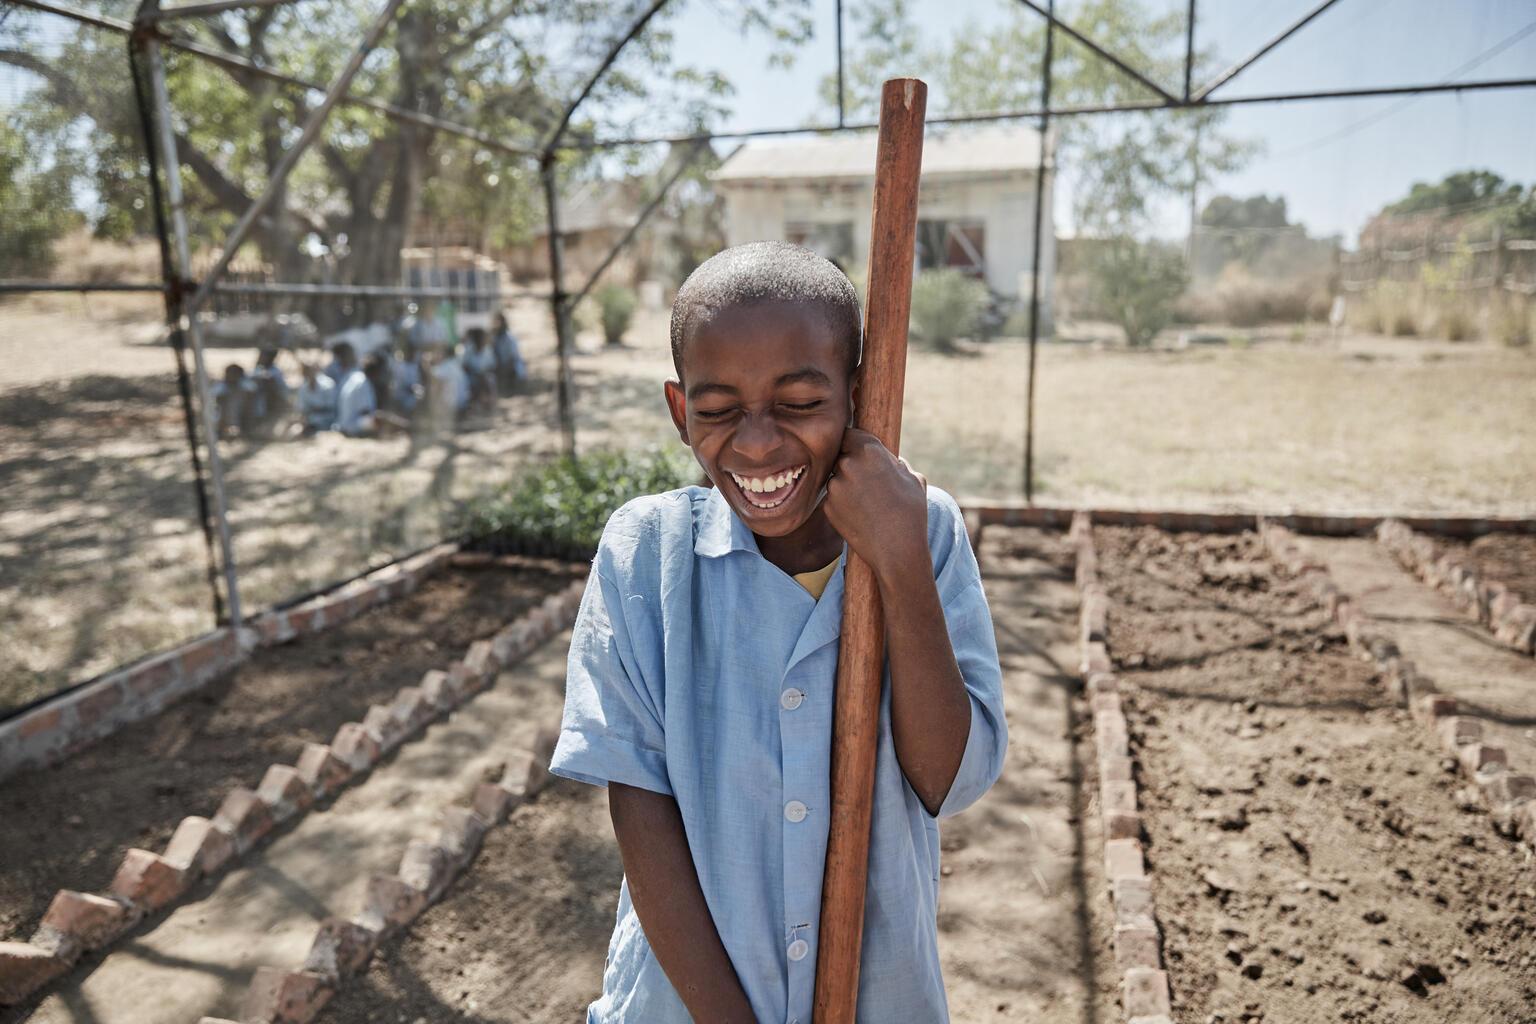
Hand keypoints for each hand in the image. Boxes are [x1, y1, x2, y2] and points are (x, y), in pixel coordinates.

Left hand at [821, 428, 928, 580]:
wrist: (897, 550)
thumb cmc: (911, 513)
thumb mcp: (913, 478)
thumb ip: (894, 462)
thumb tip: (887, 458)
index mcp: (870, 451)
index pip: (850, 433)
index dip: (853, 442)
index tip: (857, 448)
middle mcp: (847, 464)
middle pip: (841, 455)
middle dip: (850, 464)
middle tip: (867, 482)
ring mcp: (834, 486)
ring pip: (836, 477)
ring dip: (846, 485)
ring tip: (868, 503)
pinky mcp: (827, 506)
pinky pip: (833, 498)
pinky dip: (842, 503)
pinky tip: (860, 515)